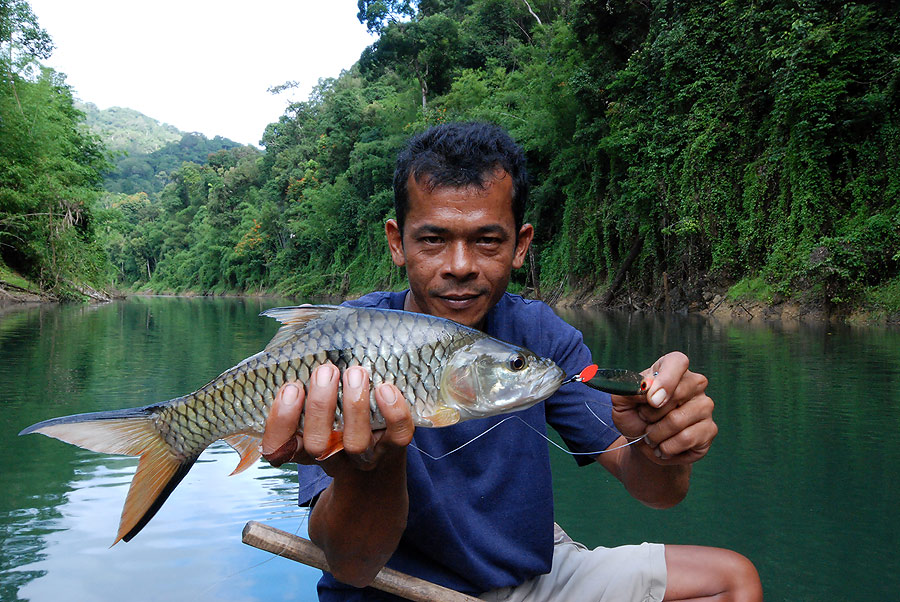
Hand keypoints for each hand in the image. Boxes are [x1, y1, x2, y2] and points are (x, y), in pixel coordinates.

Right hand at [260, 363, 414, 473]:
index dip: (280, 421)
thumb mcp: (318, 405)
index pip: (278, 447)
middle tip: (326, 370)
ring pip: (355, 441)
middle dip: (319, 405)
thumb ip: (307, 377)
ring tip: (355, 372)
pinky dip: (394, 413)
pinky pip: (397, 437)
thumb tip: (305, 319)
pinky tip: (385, 388)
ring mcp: (362, 457)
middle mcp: (330, 456)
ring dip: (355, 405)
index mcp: (303, 447)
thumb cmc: (340, 418)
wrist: (379, 456)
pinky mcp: (392, 450)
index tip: (290, 388)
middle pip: (317, 443)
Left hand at [610, 351, 716, 464]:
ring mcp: (705, 406)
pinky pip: (687, 439)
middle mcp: (694, 383)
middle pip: (678, 393)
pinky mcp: (710, 429)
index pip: (678, 362)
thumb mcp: (622, 402)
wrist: (644, 445)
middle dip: (651, 413)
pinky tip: (664, 447)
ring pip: (678, 421)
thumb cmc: (635, 417)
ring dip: (656, 434)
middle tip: (644, 419)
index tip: (651, 399)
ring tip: (652, 436)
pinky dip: (667, 447)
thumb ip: (627, 389)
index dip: (665, 380)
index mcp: (671, 369)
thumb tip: (646, 387)